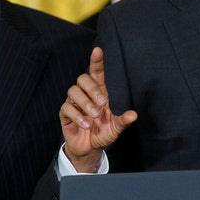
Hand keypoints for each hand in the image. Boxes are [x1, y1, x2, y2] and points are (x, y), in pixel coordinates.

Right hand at [60, 47, 137, 171]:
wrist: (89, 149)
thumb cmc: (102, 133)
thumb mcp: (116, 128)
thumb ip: (123, 121)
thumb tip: (133, 115)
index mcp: (99, 94)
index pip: (96, 73)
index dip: (96, 61)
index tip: (98, 50)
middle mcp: (85, 95)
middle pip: (82, 79)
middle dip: (92, 89)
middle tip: (102, 104)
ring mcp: (74, 104)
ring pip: (73, 91)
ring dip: (85, 103)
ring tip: (94, 116)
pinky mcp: (65, 114)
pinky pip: (66, 108)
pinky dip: (77, 116)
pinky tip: (86, 124)